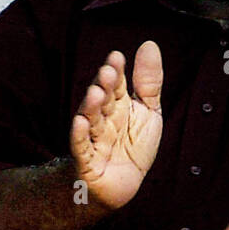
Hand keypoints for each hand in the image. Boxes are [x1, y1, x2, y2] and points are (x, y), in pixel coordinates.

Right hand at [69, 41, 162, 210]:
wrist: (123, 185)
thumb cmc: (133, 146)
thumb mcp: (149, 111)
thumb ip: (149, 81)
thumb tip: (149, 44)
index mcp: (118, 105)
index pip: (116, 85)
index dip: (116, 72)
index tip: (117, 57)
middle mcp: (103, 119)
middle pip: (103, 100)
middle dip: (105, 86)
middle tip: (108, 72)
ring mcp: (94, 139)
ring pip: (91, 120)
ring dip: (91, 107)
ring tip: (96, 92)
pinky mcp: (87, 161)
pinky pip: (82, 147)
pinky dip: (80, 136)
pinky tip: (80, 122)